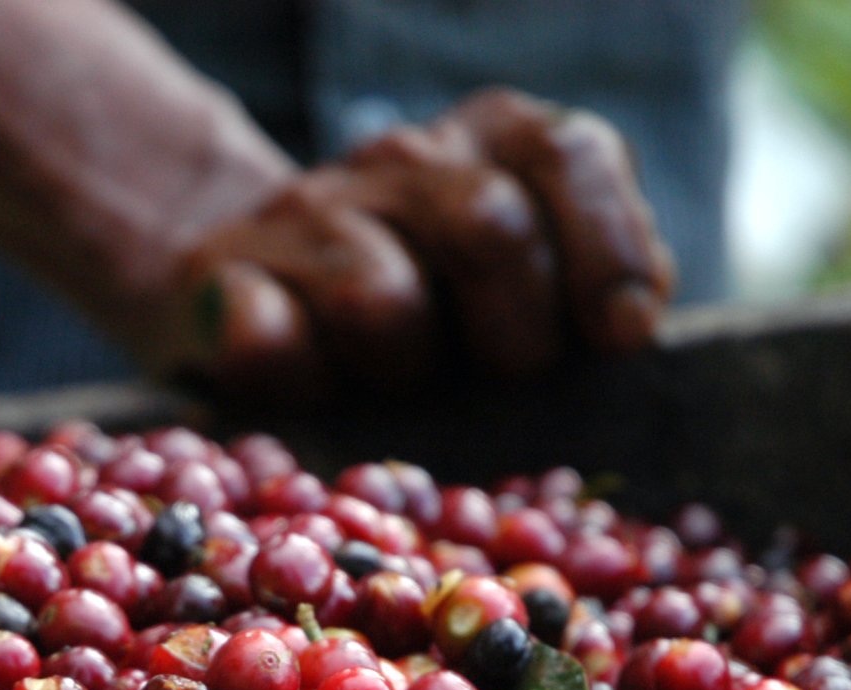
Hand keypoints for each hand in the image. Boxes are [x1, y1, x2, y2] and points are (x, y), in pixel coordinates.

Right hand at [145, 88, 676, 402]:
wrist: (247, 285)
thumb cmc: (425, 307)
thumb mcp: (527, 279)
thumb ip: (595, 278)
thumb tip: (632, 316)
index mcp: (491, 141)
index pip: (568, 154)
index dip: (605, 247)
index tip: (617, 336)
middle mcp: (401, 157)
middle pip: (488, 225)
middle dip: (513, 332)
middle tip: (501, 380)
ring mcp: (304, 210)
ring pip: (379, 298)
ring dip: (400, 370)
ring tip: (393, 383)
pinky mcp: (218, 275)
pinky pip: (268, 342)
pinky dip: (297, 382)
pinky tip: (307, 388)